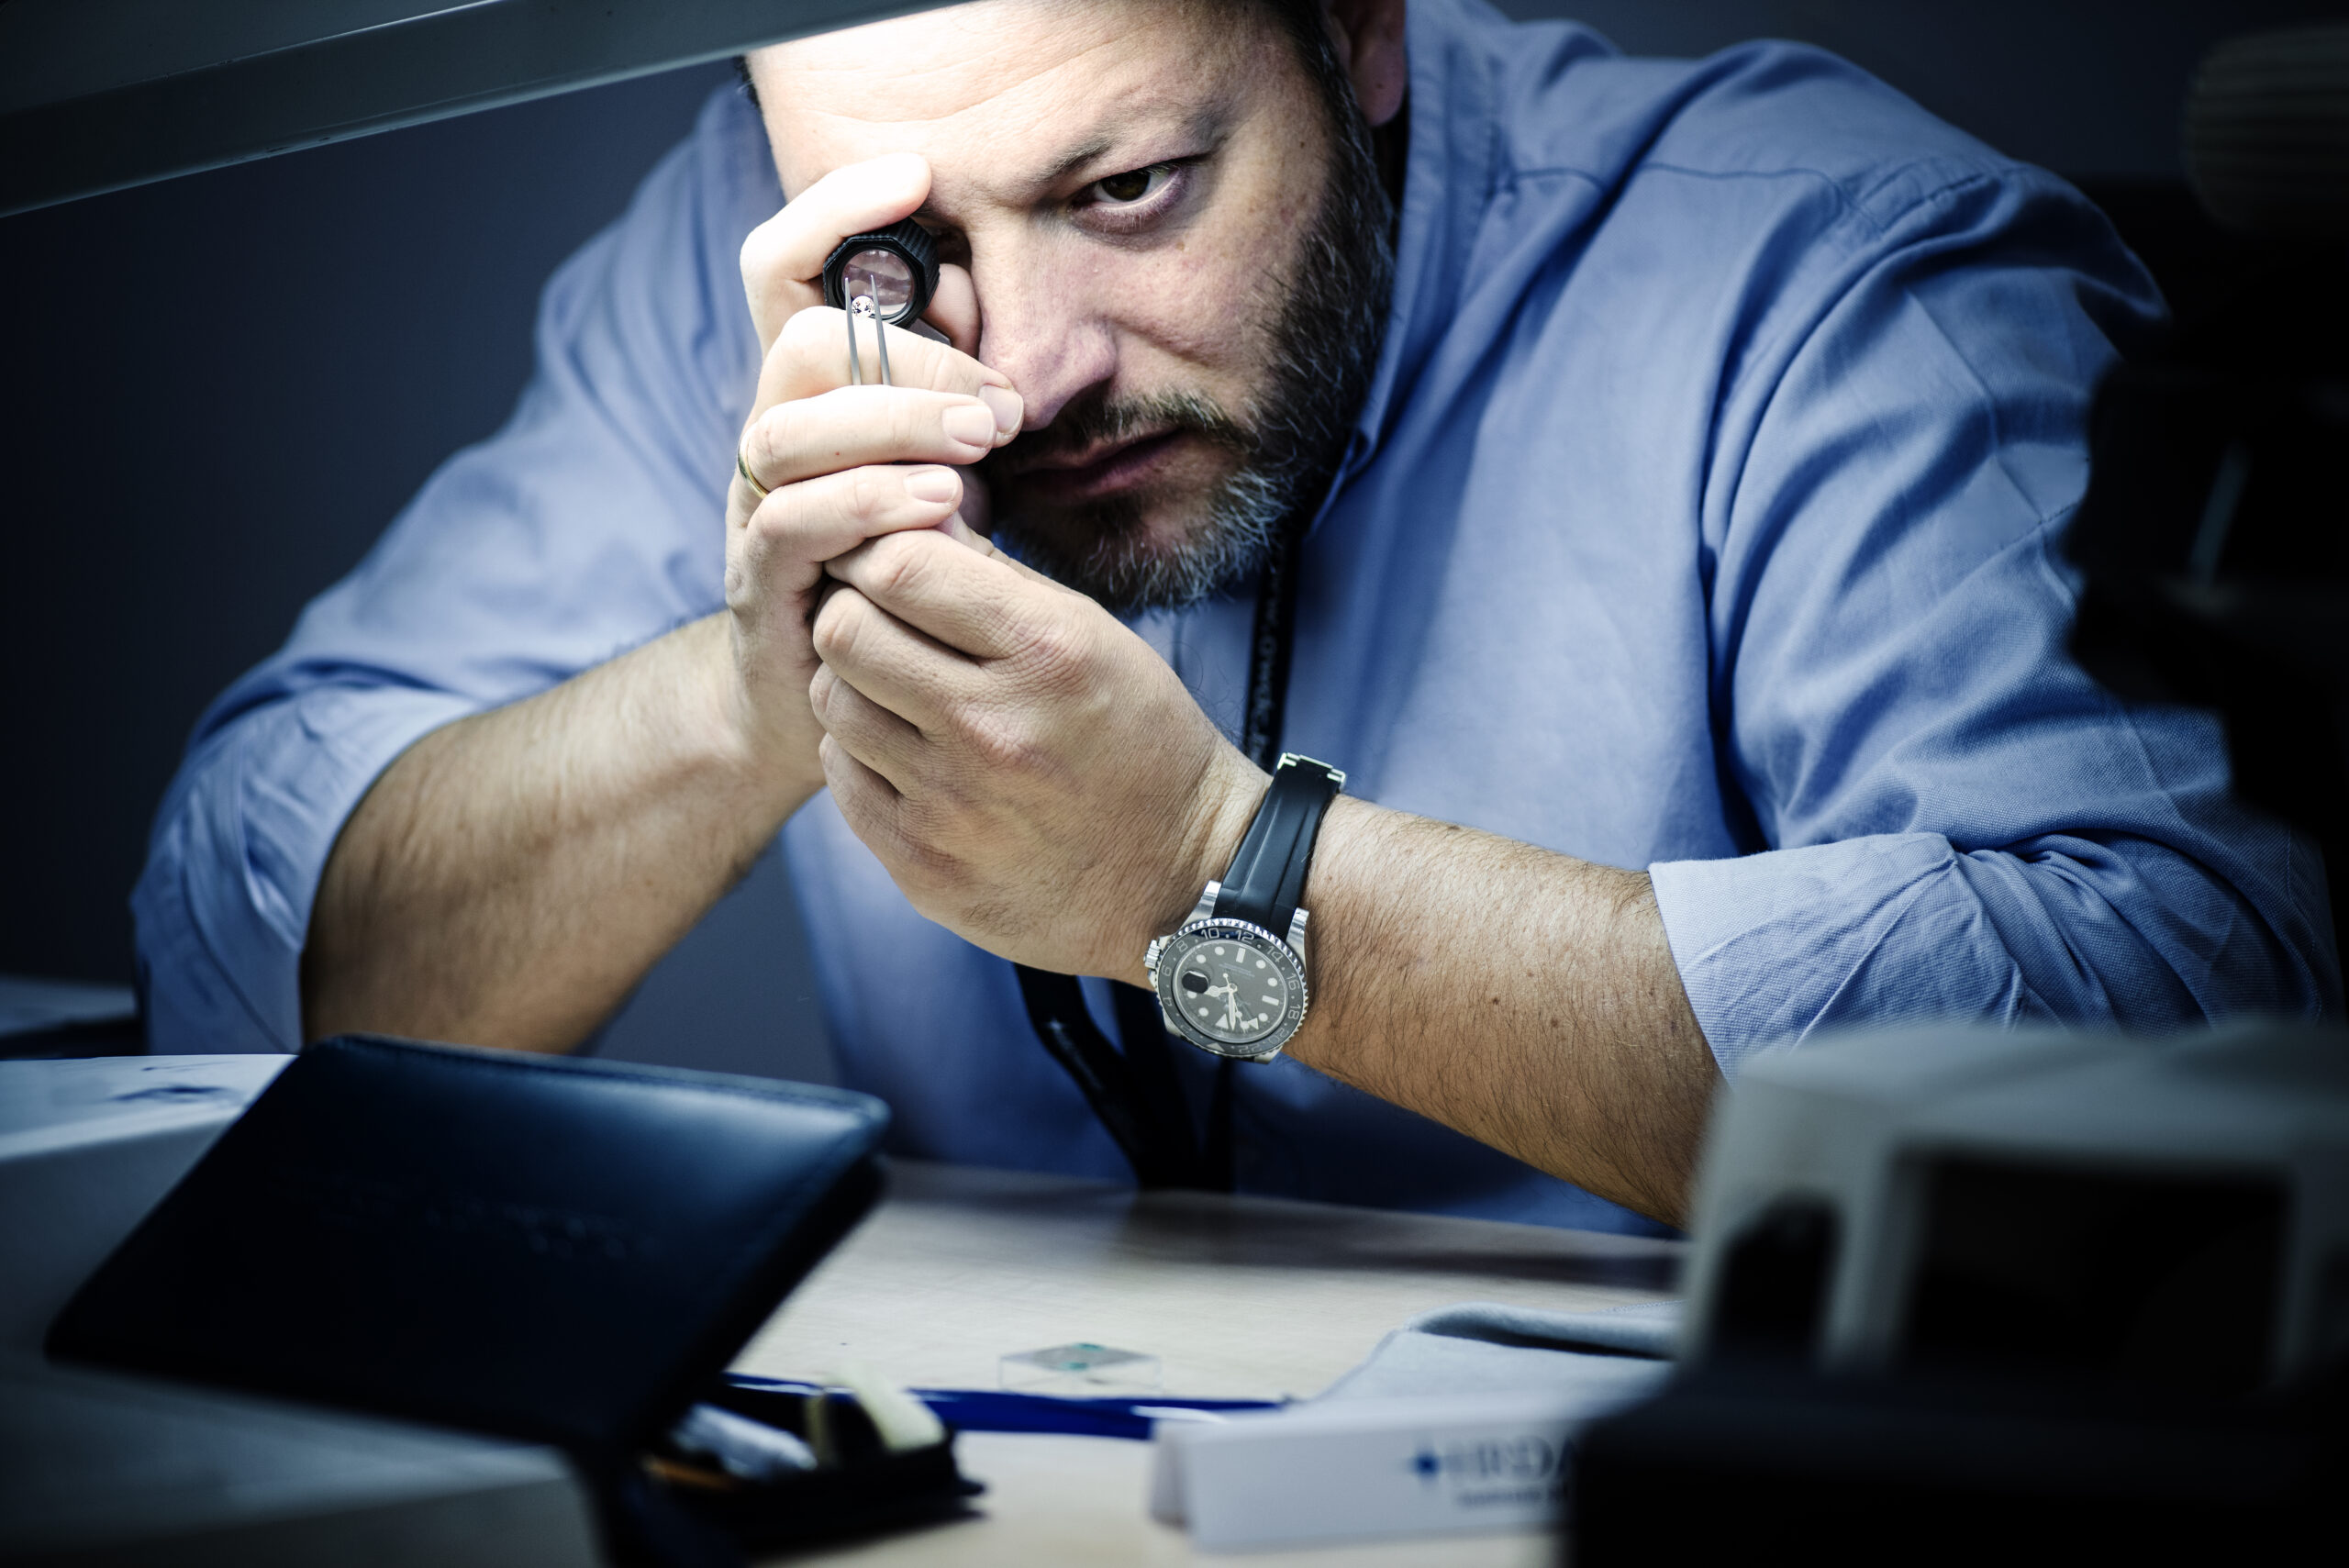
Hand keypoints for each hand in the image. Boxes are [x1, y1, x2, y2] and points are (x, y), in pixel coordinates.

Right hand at [720, 154, 1020, 793]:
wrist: (824, 698)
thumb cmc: (900, 567)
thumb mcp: (947, 462)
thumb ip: (957, 383)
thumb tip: (987, 293)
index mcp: (810, 389)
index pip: (787, 262)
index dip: (836, 206)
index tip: (917, 177)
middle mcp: (771, 433)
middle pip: (799, 338)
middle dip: (910, 353)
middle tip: (1000, 404)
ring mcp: (756, 505)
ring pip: (789, 424)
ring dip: (898, 422)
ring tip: (983, 446)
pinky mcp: (761, 579)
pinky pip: (792, 520)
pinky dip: (870, 502)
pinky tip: (943, 508)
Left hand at [808, 527, 1268, 978]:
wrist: (1179, 883)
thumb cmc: (1140, 743)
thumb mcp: (1094, 637)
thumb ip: (995, 576)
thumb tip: (909, 515)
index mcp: (1046, 654)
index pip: (898, 566)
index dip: (878, 550)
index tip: (889, 560)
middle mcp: (992, 729)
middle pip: (843, 629)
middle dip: (855, 610)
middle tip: (883, 621)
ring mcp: (951, 806)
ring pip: (831, 702)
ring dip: (855, 685)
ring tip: (903, 691)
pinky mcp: (922, 867)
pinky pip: (840, 778)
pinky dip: (862, 755)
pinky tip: (912, 755)